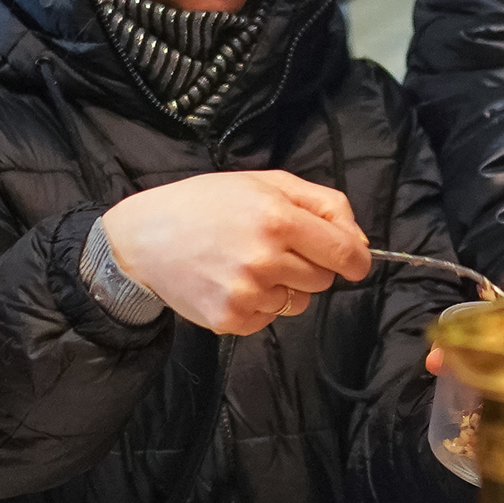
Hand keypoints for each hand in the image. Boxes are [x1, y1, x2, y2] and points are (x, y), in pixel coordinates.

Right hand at [96, 172, 369, 334]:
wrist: (143, 239)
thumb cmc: (206, 205)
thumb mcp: (265, 183)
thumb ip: (322, 205)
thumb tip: (360, 242)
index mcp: (277, 218)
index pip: (344, 253)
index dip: (356, 260)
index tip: (353, 262)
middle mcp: (265, 258)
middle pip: (322, 279)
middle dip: (308, 266)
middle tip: (271, 248)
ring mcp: (247, 293)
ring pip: (297, 302)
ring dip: (281, 287)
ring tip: (243, 264)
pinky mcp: (231, 319)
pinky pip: (269, 319)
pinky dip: (257, 305)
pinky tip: (229, 282)